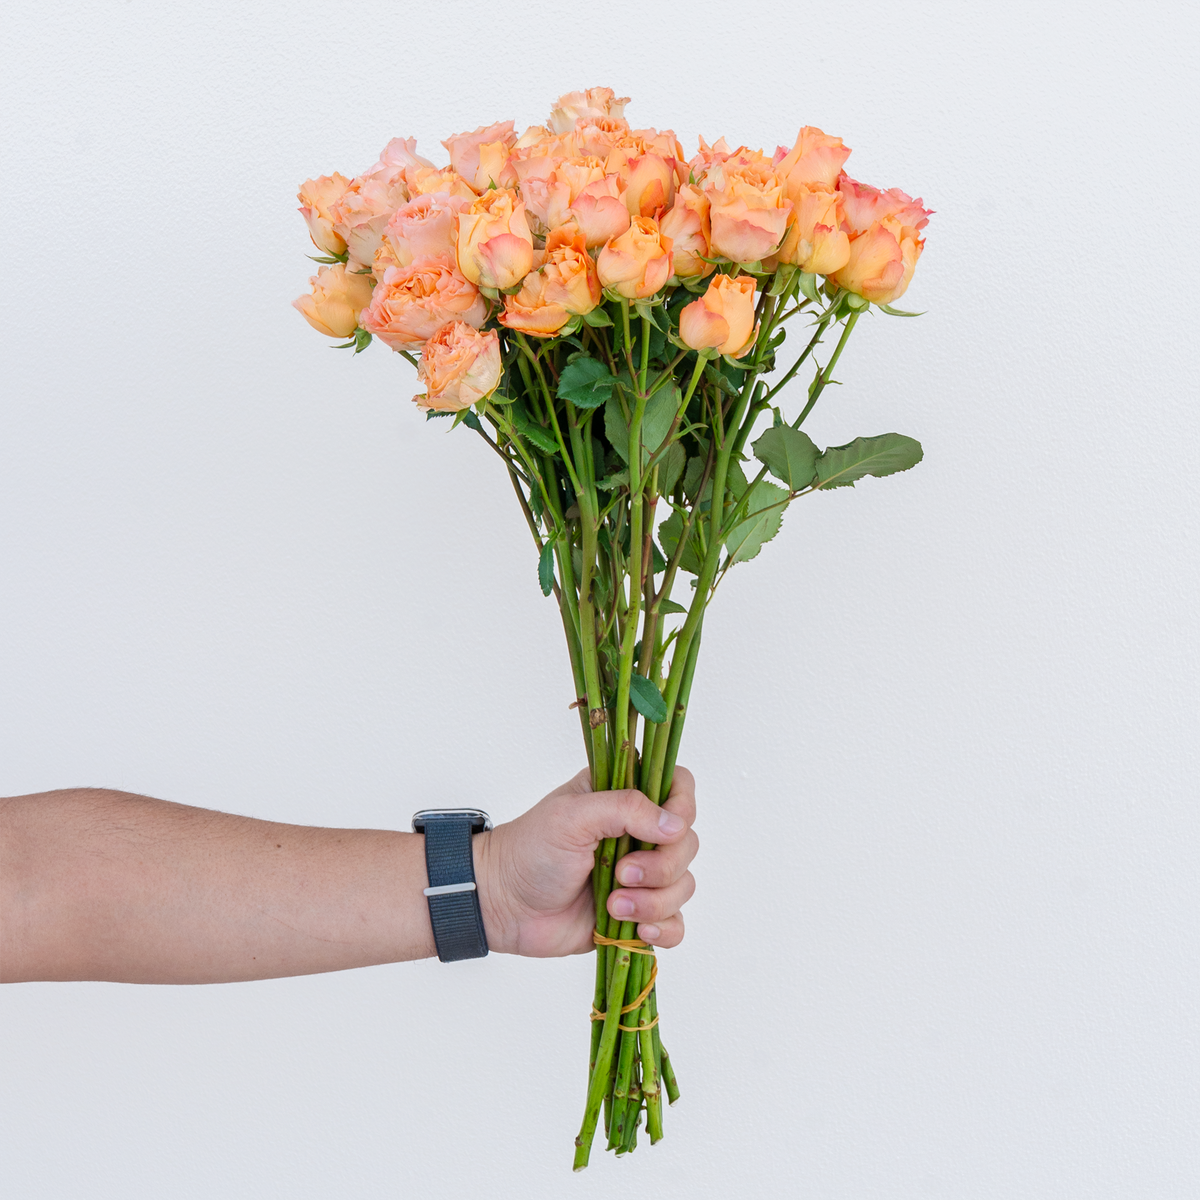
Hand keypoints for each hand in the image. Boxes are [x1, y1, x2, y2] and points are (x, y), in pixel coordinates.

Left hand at [474, 767, 697, 957]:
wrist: (504, 904)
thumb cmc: (530, 850)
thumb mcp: (572, 816)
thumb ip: (626, 809)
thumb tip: (675, 825)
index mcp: (625, 797)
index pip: (679, 787)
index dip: (682, 807)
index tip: (664, 828)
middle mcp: (639, 833)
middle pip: (688, 843)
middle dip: (662, 866)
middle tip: (622, 873)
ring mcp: (642, 876)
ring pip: (683, 885)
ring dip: (653, 901)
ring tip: (612, 906)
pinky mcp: (638, 914)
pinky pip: (675, 924)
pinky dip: (663, 929)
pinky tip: (637, 930)